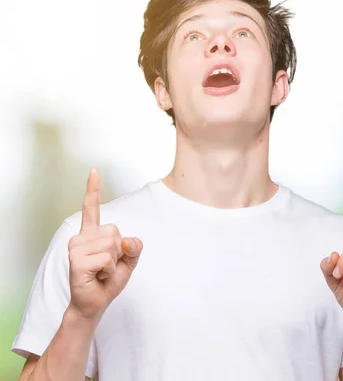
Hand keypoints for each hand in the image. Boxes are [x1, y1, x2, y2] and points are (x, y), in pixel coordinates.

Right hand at [67, 168, 142, 320]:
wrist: (94, 303)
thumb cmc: (108, 280)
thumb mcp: (128, 262)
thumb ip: (134, 248)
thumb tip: (126, 240)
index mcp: (92, 234)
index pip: (91, 208)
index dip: (93, 190)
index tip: (94, 171)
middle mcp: (81, 237)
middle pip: (115, 232)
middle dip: (119, 252)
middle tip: (106, 265)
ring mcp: (76, 248)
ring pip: (112, 245)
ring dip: (114, 262)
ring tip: (101, 271)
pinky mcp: (76, 260)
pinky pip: (107, 258)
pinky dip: (109, 270)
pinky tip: (97, 276)